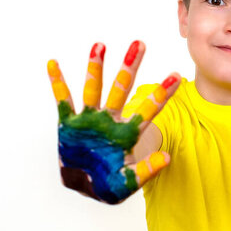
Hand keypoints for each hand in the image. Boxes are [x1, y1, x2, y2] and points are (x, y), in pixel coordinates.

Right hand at [47, 41, 179, 203]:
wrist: (84, 187)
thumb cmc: (109, 185)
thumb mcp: (128, 182)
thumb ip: (146, 171)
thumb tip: (166, 157)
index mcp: (128, 132)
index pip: (149, 109)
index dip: (162, 92)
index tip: (176, 75)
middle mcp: (110, 120)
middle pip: (122, 89)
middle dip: (130, 67)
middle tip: (140, 43)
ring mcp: (90, 119)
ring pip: (94, 88)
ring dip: (96, 68)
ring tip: (100, 46)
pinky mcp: (69, 123)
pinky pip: (63, 100)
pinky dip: (58, 83)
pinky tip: (54, 63)